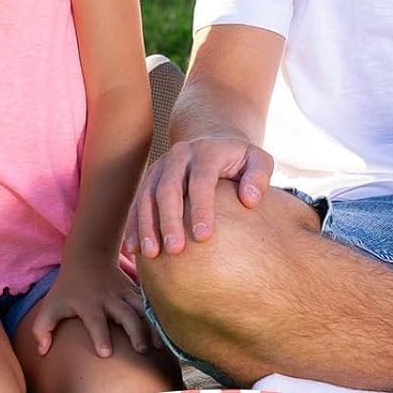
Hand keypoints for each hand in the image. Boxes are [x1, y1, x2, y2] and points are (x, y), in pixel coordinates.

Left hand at [27, 259, 153, 356]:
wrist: (88, 257)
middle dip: (134, 332)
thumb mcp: (50, 305)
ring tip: (158, 346)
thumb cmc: (67, 289)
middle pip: (126, 315)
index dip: (100, 337)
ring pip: (142, 310)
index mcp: (88, 305)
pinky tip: (165, 335)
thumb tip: (41, 353)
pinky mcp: (135, 292)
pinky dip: (157, 319)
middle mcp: (109, 299)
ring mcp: (124, 294)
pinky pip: (149, 305)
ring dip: (151, 327)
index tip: (106, 354)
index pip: (95, 322)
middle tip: (141, 350)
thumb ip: (41, 330)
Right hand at [125, 135, 274, 257]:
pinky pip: (138, 201)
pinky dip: (134, 224)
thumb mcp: (259, 160)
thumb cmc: (241, 159)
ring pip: (147, 195)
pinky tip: (133, 248)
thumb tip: (250, 200)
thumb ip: (259, 176)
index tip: (204, 238)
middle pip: (168, 188)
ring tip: (151, 253)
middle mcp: (180, 156)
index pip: (201, 181)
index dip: (201, 208)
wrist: (213, 139)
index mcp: (207, 152)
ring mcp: (162, 166)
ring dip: (147, 224)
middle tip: (175, 250)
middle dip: (169, 220)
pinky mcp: (151, 177)